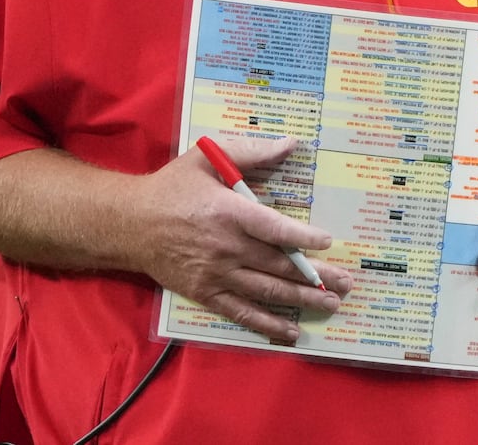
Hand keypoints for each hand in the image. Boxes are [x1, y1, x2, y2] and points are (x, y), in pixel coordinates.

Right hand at [135, 136, 352, 341]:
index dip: (303, 237)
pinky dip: (268, 324)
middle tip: (347, 282)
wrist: (130, 223)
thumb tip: (291, 144)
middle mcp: (226, 246)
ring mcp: (216, 274)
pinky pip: (241, 312)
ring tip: (331, 304)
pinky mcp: (205, 293)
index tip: (328, 241)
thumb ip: (252, 152)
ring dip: (302, 300)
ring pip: (267, 291)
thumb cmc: (173, 187)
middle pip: (279, 265)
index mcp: (229, 212)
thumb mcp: (209, 157)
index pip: (274, 228)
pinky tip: (291, 332)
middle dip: (317, 275)